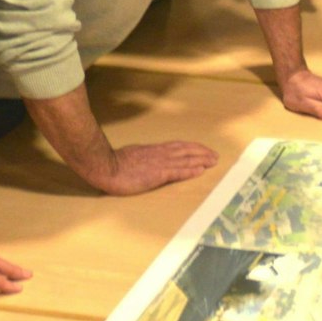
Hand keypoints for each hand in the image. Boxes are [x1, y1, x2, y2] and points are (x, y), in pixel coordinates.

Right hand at [77, 141, 218, 194]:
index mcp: (154, 150)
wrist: (106, 166)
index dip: (192, 148)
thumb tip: (148, 158)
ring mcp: (160, 163)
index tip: (203, 149)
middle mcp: (161, 154)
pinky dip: (190, 171)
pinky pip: (178, 172)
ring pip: (186, 160)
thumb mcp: (133, 154)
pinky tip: (200, 171)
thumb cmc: (115, 162)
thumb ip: (144, 156)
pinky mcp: (158, 174)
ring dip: (201, 160)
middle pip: (186, 151)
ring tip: (213, 161)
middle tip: (215, 156)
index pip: (178, 146)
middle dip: (202, 152)